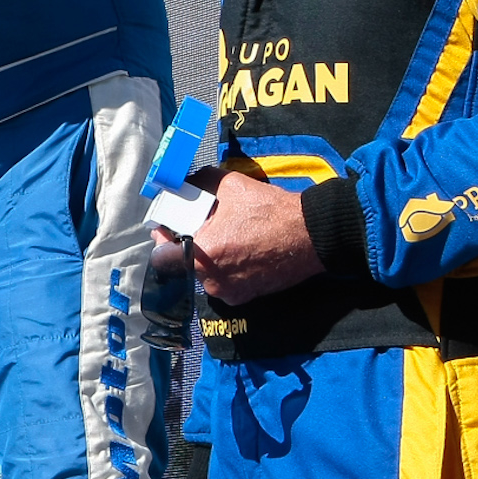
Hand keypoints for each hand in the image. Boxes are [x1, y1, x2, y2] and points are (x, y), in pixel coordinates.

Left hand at [166, 168, 324, 305]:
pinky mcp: (247, 296)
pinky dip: (228, 267)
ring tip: (227, 237)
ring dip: (210, 257)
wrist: (314, 234)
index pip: (163, 255)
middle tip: (203, 227)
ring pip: (206, 273)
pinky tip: (241, 250)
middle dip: (190, 244)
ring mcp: (230, 292)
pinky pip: (226, 281)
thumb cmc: (272, 212)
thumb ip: (200, 184)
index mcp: (202, 256)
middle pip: (185, 264)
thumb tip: (185, 182)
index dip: (163, 238)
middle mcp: (212, 281)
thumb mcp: (231, 186)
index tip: (167, 228)